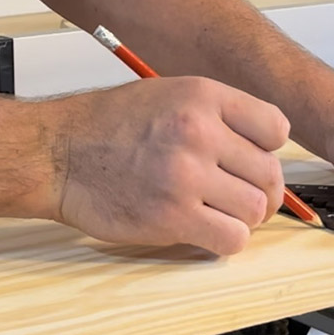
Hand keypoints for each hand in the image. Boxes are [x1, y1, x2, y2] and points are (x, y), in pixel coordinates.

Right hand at [48, 77, 289, 253]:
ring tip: (218, 213)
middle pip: (270, 175)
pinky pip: (230, 239)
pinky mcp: (172, 217)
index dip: (268, 150)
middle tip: (241, 197)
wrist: (57, 153)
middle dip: (262, 191)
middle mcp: (199, 132)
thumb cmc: (106, 126)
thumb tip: (258, 150)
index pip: (276, 129)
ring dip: (242, 218)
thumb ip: (214, 116)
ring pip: (255, 210)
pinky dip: (225, 240)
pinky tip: (205, 230)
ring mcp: (186, 176)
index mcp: (203, 96)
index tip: (252, 161)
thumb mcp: (166, 94)